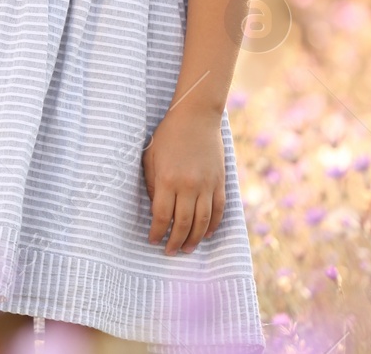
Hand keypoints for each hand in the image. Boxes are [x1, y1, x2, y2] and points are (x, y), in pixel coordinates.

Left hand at [142, 107, 225, 254]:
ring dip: (194, 238)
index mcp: (168, 180)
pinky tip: (205, 234)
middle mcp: (189, 186)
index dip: (158, 232)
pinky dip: (213, 225)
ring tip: (187, 249)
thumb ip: (153, 184)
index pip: (162, 216)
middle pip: (183, 223)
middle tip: (170, 252)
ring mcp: (207, 185)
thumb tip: (156, 208)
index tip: (153, 240)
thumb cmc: (167, 136)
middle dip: (175, 241)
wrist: (196, 118)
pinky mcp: (220, 182)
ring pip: (202, 221)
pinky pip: (218, 210)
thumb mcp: (151, 157)